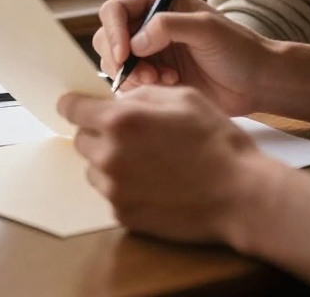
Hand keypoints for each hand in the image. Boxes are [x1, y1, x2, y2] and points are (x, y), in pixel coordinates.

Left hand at [59, 86, 275, 244]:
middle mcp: (110, 155)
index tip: (78, 104)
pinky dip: (124, 184)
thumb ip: (143, 94)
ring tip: (147, 157)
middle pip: (81, 139)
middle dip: (99, 131)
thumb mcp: (183, 96)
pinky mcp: (124, 215)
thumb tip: (119, 99)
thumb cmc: (214, 138)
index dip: (76, 103)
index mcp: (121, 120)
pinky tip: (155, 180)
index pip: (72, 108)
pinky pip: (111, 193)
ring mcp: (115, 190)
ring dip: (110, 159)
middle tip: (131, 131)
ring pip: (94, 168)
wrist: (237, 191)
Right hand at [95, 0, 273, 114]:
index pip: (115, 11)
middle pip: (108, 39)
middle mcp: (148, 25)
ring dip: (133, 77)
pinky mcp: (153, 78)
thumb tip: (135, 41)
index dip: (113, 32)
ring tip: (165, 81)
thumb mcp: (206, 29)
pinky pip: (128, 85)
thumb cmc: (238, 48)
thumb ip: (169, 26)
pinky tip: (171, 87)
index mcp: (158, 2)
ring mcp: (150, 53)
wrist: (255, 81)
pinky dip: (141, 90)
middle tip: (148, 76)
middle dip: (121, 61)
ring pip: (115, 65)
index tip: (124, 56)